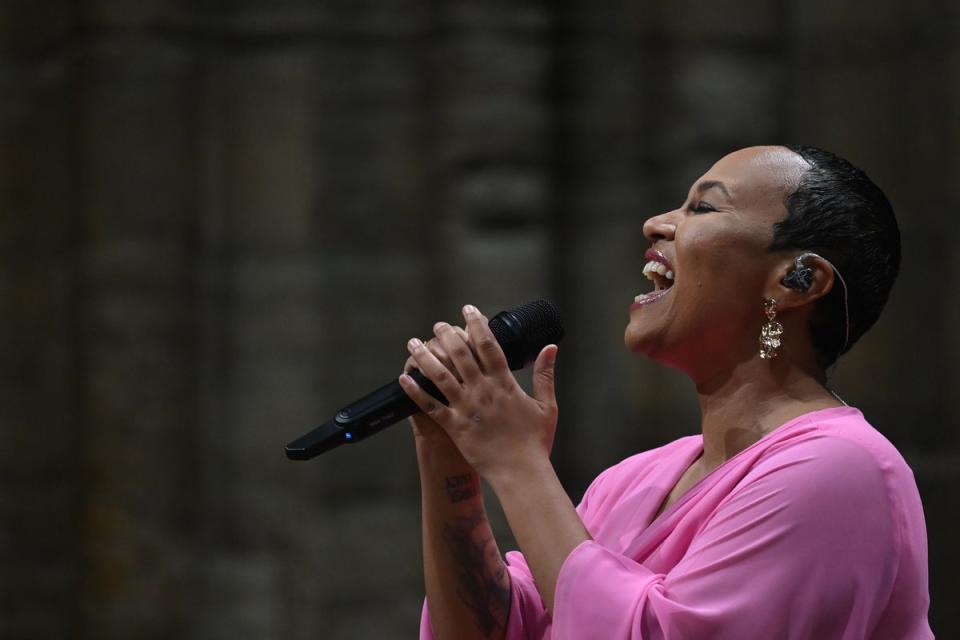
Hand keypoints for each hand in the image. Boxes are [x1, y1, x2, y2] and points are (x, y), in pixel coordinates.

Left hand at [398, 304, 559, 483]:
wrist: (522, 473)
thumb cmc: (536, 441)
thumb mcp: (547, 405)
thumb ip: (545, 374)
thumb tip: (550, 347)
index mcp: (504, 384)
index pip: (488, 345)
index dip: (477, 324)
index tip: (468, 310)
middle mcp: (482, 392)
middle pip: (460, 355)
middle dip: (447, 335)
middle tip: (438, 325)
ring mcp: (466, 409)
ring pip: (440, 376)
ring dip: (425, 357)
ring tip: (413, 343)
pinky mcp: (454, 427)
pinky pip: (430, 406)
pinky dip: (415, 392)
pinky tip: (404, 378)